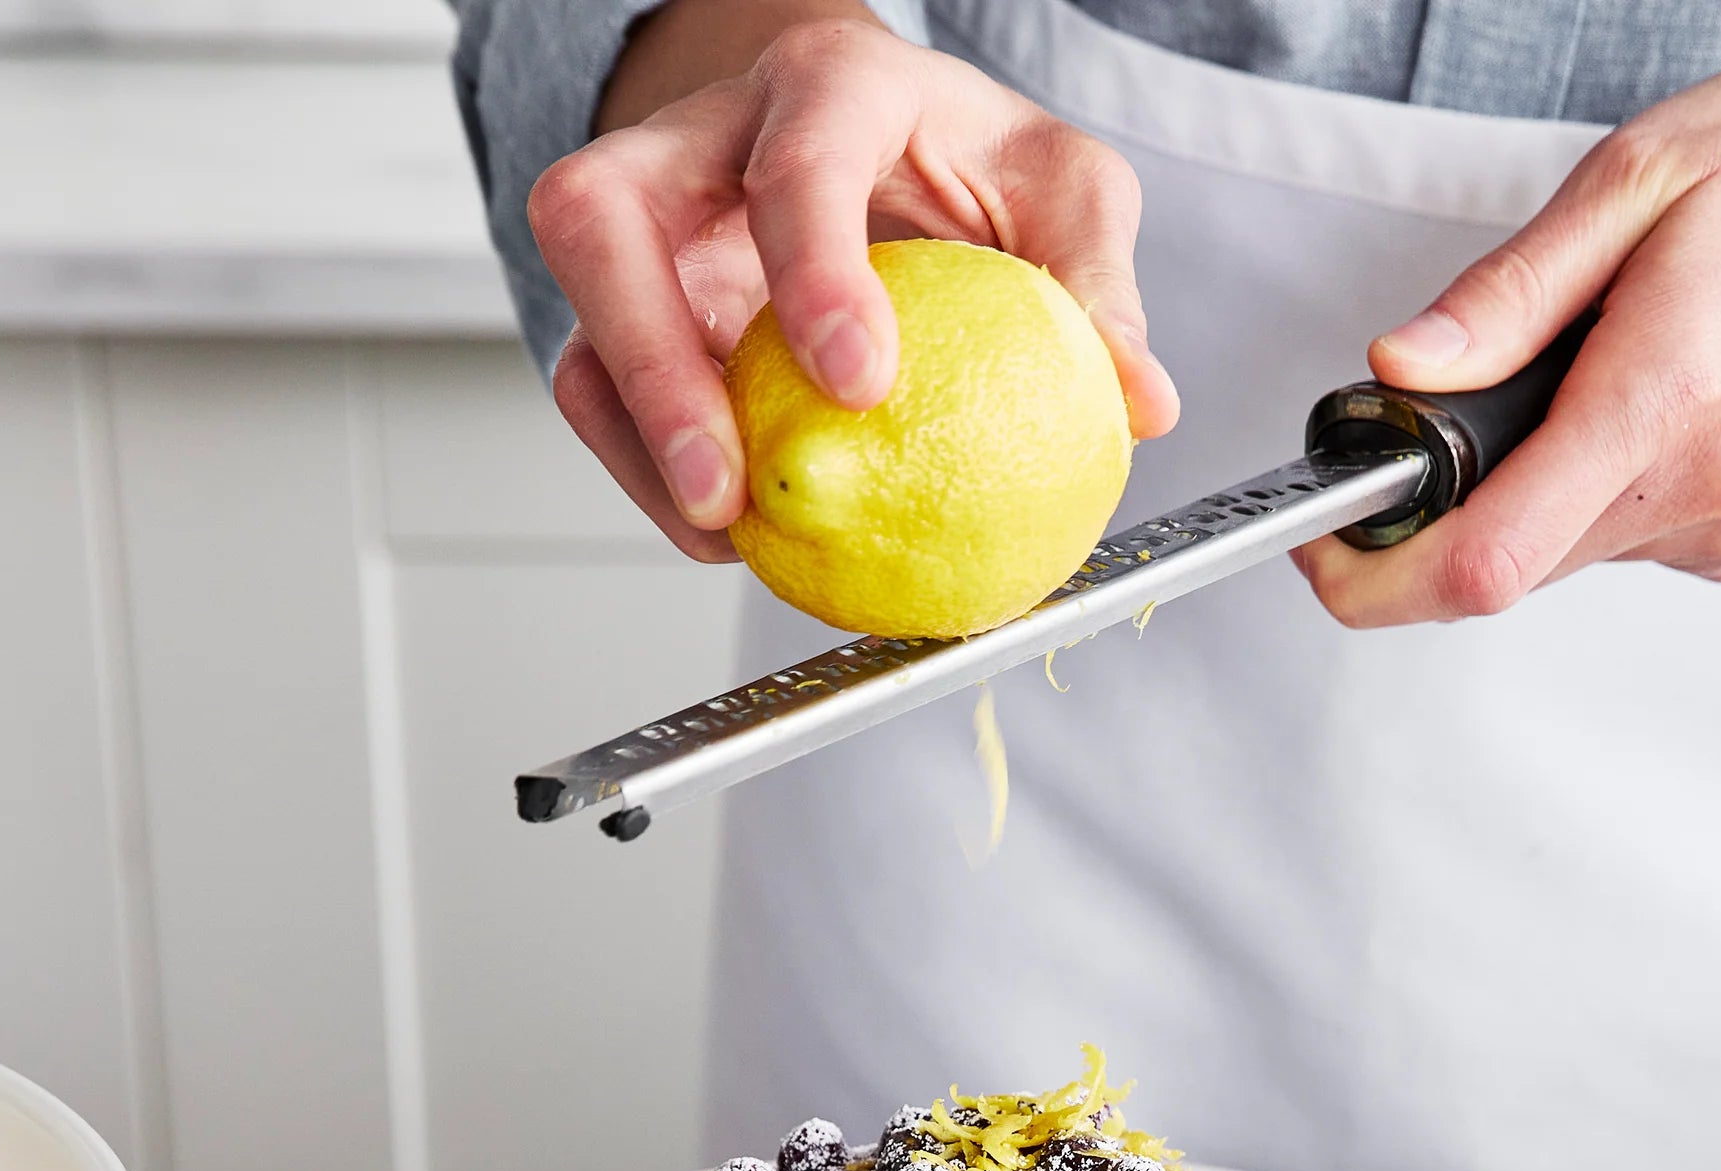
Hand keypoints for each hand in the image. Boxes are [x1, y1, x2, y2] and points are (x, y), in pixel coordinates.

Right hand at [532, 0, 1178, 562]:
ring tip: (721, 530)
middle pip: (602, 217)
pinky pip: (597, 387)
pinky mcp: (626, 299)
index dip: (815, 271)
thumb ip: (1095, 280)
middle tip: (727, 487)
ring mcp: (646, 221)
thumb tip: (1140, 404)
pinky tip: (726, 532)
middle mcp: (704, 139)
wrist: (879, 133)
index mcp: (828, 88)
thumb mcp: (1061, 187)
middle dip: (651, 360)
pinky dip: (646, 467)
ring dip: (634, 436)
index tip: (861, 385)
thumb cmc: (964, 154)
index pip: (797, 165)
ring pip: (580, 312)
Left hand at [1295, 44, 1720, 626]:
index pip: (1481, 564)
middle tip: (1464, 401)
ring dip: (1545, 479)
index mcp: (1658, 406)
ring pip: (1571, 550)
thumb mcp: (1642, 179)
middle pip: (1510, 567)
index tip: (1325, 548)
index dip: (1375, 579)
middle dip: (1453, 505)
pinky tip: (1672, 387)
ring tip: (1612, 358)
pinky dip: (1613, 478)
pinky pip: (1635, 534)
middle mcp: (1702, 493)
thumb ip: (1509, 293)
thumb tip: (1403, 368)